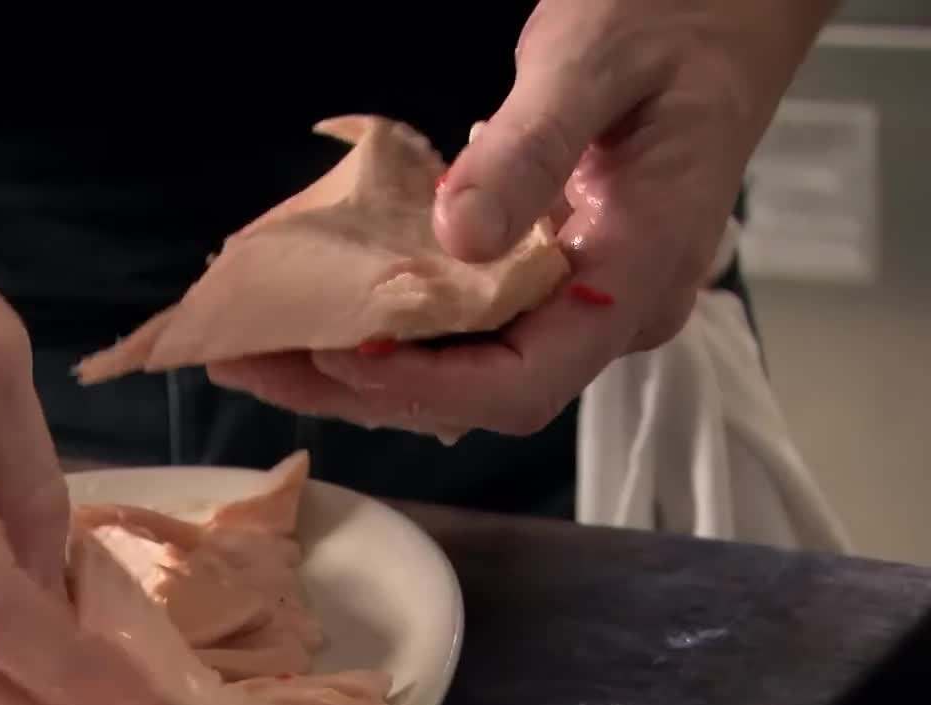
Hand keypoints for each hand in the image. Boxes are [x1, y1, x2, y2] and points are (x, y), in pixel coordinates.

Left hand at [211, 0, 829, 437]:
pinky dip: (391, 332)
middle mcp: (617, 308)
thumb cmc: (675, 15)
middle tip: (247, 362)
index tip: (337, 355)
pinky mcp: (553, 278)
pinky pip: (467, 330)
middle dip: (362, 390)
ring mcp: (586, 299)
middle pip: (480, 394)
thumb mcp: (595, 60)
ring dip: (361, 370)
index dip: (426, 385)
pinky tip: (318, 317)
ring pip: (467, 371)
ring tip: (256, 352)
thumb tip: (460, 235)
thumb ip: (531, 149)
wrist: (728, 2)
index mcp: (641, 270)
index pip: (527, 379)